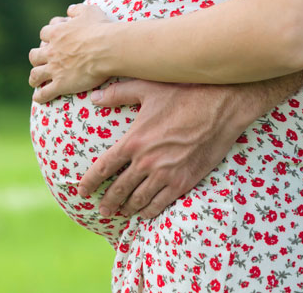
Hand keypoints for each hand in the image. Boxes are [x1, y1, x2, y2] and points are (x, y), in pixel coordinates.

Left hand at [28, 5, 113, 102]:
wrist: (106, 49)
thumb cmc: (101, 29)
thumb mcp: (89, 11)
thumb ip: (77, 10)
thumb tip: (70, 10)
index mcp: (57, 33)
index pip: (45, 34)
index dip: (48, 37)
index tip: (51, 40)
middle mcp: (52, 51)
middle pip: (35, 55)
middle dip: (36, 58)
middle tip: (40, 61)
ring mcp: (54, 68)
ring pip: (36, 74)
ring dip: (34, 78)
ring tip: (35, 81)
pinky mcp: (61, 84)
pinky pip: (45, 92)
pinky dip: (40, 96)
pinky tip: (38, 99)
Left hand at [78, 79, 263, 218]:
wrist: (221, 107)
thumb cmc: (184, 94)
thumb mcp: (148, 89)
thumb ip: (118, 94)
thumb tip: (95, 97)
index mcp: (133, 141)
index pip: (103, 168)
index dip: (89, 183)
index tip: (81, 192)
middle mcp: (146, 162)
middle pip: (118, 190)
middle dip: (107, 202)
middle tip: (101, 209)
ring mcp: (165, 175)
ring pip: (138, 201)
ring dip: (127, 209)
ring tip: (122, 212)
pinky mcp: (183, 182)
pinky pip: (160, 204)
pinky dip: (148, 211)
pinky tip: (144, 212)